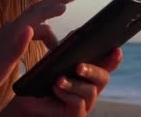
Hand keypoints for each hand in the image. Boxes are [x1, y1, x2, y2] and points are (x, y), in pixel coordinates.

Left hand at [0, 0, 79, 116]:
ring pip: (32, 23)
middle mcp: (9, 31)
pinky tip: (43, 43)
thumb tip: (31, 27)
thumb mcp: (1, 64)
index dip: (57, 3)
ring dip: (49, 20)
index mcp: (11, 33)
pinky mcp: (4, 49)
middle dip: (55, 2)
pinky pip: (27, 34)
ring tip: (62, 23)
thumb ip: (16, 46)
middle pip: (36, 11)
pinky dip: (41, 34)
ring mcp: (6, 39)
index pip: (38, 12)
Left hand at [0, 46, 122, 116]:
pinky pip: (79, 105)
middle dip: (93, 70)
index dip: (113, 59)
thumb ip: (66, 48)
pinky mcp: (75, 116)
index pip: (105, 65)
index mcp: (87, 75)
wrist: (24, 103)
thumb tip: (78, 32)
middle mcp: (89, 90)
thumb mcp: (53, 61)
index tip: (116, 49)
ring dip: (75, 84)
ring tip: (59, 80)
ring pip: (91, 91)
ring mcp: (84, 104)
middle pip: (103, 78)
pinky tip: (56, 88)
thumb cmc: (40, 81)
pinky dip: (68, 94)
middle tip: (79, 66)